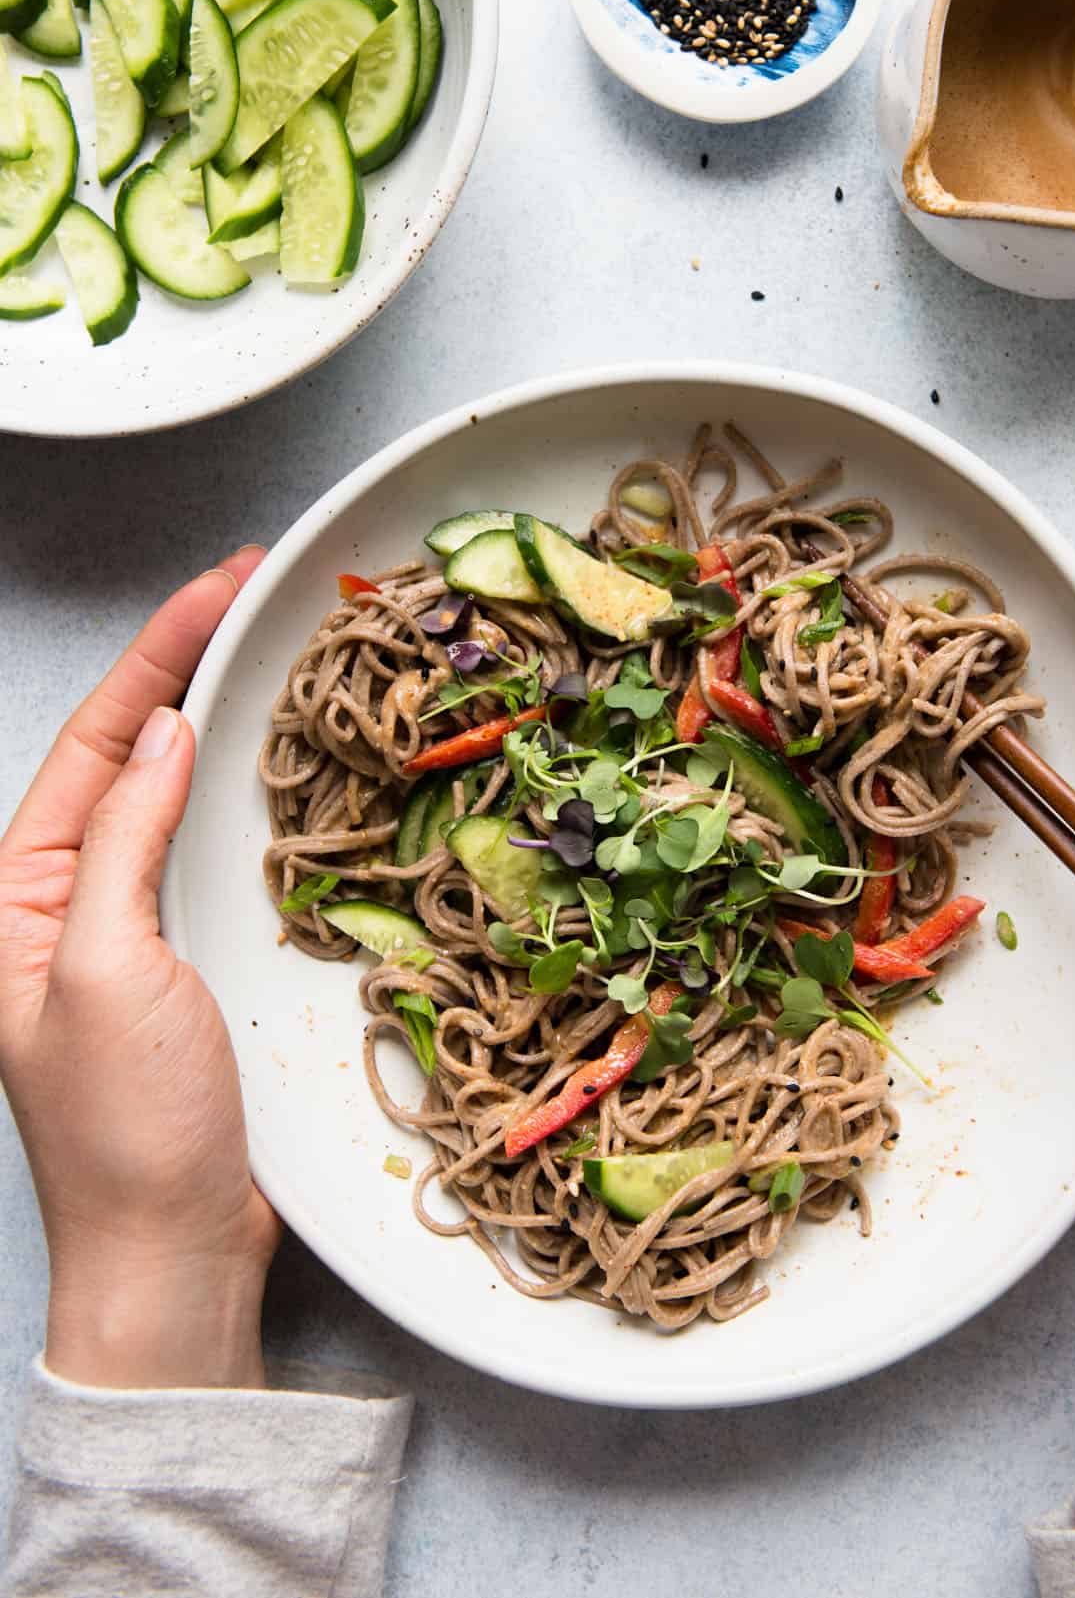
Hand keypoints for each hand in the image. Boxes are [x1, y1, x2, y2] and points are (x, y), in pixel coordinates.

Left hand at [0, 551, 277, 1389]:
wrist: (171, 1256)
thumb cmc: (124, 1128)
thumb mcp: (105, 969)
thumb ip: (123, 843)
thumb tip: (163, 731)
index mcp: (22, 895)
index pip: (96, 742)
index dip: (157, 654)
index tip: (220, 586)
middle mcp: (71, 900)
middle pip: (131, 751)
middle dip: (187, 663)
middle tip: (255, 588)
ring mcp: (132, 930)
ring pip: (175, 795)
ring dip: (221, 718)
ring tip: (272, 647)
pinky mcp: (190, 962)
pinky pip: (213, 851)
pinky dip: (247, 794)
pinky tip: (282, 764)